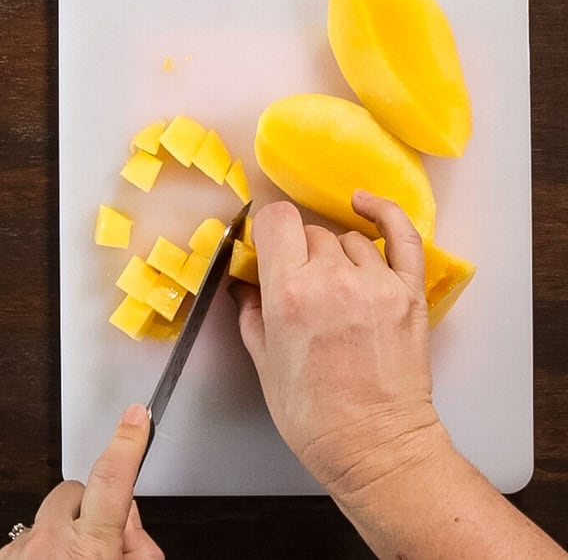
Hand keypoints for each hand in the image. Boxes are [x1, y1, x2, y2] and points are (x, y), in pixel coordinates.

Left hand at [0, 404, 163, 558]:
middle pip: (78, 490)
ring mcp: (22, 550)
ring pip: (52, 514)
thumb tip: (130, 526)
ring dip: (66, 532)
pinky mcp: (3, 557)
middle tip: (102, 544)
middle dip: (92, 507)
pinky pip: (30, 536)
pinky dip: (44, 549)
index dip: (127, 442)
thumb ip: (141, 547)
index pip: (112, 479)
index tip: (137, 415)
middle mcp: (49, 543)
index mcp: (88, 549)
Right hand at [232, 190, 446, 500]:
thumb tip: (244, 283)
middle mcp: (333, 279)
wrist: (376, 448)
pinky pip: (401, 235)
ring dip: (336, 254)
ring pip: (348, 238)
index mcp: (290, 294)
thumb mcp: (264, 365)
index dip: (268, 230)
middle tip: (300, 285)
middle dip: (300, 252)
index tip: (268, 245)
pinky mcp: (409, 292)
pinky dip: (384, 213)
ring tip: (334, 289)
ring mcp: (376, 283)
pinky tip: (365, 205)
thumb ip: (250, 313)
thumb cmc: (316, 417)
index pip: (277, 221)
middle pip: (311, 232)